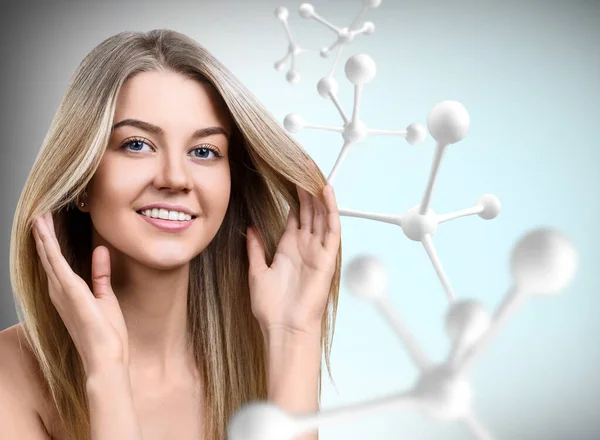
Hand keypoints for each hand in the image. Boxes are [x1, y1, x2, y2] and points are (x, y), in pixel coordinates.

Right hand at [31, 211, 128, 376]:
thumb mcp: (106, 298)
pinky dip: (49, 244)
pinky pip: (56, 261)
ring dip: (43, 235)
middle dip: (43, 236)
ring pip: (49, 256)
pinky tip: (44, 229)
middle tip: (39, 215)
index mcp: (68, 295)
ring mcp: (62, 291)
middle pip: (48, 258)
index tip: (49, 226)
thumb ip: (101, 275)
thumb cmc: (106, 335)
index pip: (57, 264)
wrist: (106, 358)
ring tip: (39, 216)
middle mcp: (59, 292)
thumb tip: (101, 251)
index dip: (51, 245)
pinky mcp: (70, 290)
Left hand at [246, 184, 340, 338]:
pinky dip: (330, 210)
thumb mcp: (257, 272)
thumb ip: (255, 249)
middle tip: (302, 168)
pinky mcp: (327, 258)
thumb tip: (250, 229)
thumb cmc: (271, 307)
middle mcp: (305, 247)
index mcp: (289, 249)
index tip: (288, 178)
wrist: (284, 328)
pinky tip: (326, 192)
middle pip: (308, 212)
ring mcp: (317, 251)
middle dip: (305, 191)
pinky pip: (331, 229)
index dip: (293, 198)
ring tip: (313, 173)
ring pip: (321, 216)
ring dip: (318, 195)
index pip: (294, 217)